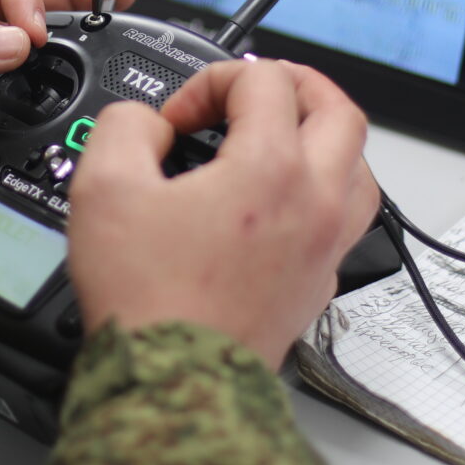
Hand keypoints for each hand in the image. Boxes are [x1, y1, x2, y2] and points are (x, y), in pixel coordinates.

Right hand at [66, 59, 377, 370]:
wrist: (175, 384)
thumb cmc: (150, 300)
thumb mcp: (104, 189)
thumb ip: (124, 126)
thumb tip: (144, 122)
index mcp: (271, 169)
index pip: (263, 80)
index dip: (211, 81)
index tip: (177, 118)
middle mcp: (314, 202)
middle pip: (339, 110)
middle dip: (294, 84)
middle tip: (255, 88)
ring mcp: (324, 245)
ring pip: (359, 165)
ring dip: (324, 136)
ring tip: (284, 133)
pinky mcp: (319, 282)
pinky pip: (346, 217)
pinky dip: (324, 189)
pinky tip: (288, 198)